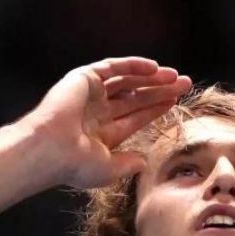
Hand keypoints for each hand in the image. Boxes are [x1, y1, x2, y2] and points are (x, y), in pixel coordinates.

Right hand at [20, 56, 191, 188]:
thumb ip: (128, 164)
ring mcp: (90, 93)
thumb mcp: (109, 169)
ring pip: (128, 80)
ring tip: (175, 77)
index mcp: (102, 132)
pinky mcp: (84, 78)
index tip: (175, 101)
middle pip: (136, 96)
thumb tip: (144, 163)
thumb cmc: (75, 165)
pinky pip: (114, 67)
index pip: (135, 116)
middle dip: (160, 90)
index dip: (156, 108)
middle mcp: (97, 111)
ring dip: (152, 77)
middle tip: (185, 84)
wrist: (49, 150)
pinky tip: (155, 68)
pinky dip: (134, 65)